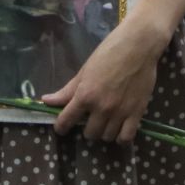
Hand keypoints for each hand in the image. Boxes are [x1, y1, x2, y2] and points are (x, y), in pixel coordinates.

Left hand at [42, 14, 165, 142]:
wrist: (138, 47)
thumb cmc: (108, 54)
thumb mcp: (84, 72)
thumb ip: (67, 91)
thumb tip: (46, 101)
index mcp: (85, 96)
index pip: (67, 120)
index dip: (61, 127)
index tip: (61, 129)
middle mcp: (102, 108)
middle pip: (89, 133)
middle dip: (86, 129)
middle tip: (88, 120)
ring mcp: (121, 112)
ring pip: (107, 137)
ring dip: (103, 133)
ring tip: (104, 123)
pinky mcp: (138, 113)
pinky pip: (126, 137)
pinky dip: (121, 138)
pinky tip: (118, 130)